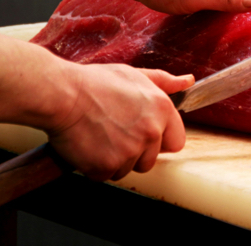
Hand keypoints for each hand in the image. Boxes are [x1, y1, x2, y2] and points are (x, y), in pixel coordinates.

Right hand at [46, 64, 193, 180]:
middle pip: (150, 160)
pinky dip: (94, 166)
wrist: (62, 95)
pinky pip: (105, 175)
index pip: (176, 142)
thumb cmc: (95, 83)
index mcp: (162, 110)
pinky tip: (88, 146)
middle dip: (134, 152)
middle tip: (114, 133)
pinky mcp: (107, 166)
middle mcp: (151, 132)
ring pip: (128, 169)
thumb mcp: (135, 75)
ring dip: (114, 159)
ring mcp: (130, 151)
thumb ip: (164, 81)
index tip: (142, 134)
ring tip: (99, 136)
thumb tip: (188, 81)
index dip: (159, 140)